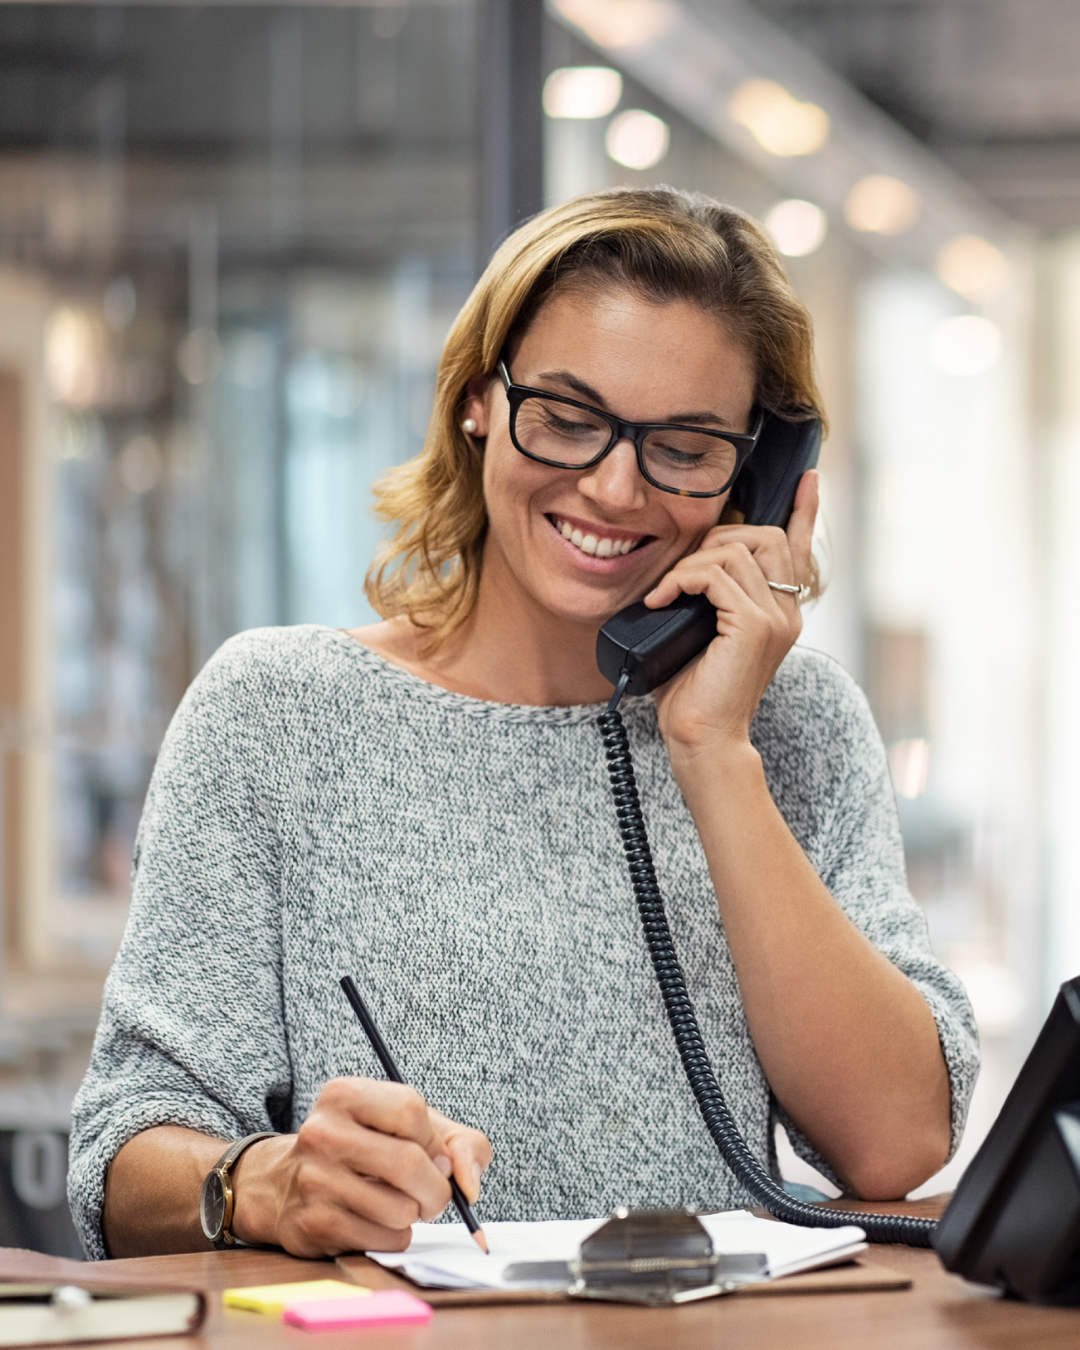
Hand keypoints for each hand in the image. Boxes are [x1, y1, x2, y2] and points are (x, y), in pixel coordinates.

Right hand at [230, 1077, 491, 1257]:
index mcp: (344, 1095)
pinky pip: (384, 1239)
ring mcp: (315, 1180)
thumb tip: (469, 1183)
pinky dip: (395, 1236)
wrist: (286, 1186)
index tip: (432, 1153)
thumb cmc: (364, 1149)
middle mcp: (323, 1132)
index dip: (433, 1139)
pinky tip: (376, 1221)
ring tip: (399, 1204)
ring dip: (414, 1214)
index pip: (410, 1110)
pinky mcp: (315, 1225)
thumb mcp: (408, 1127)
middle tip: (433, 1194)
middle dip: (436, 1188)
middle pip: (408, 1163)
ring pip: (400, 1209)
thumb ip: (458, 1142)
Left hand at [645, 470, 817, 760]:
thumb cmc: (695, 694)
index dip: (804, 511)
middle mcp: (786, 611)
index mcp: (780, 612)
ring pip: (736, 550)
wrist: (703, 740)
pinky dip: (681, 579)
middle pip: (765, 535)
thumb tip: (685, 571)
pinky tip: (662, 601)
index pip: (798, 549)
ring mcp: (774, 618)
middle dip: (718, 537)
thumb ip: (710, 601)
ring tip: (666, 593)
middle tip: (682, 571)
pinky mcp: (754, 626)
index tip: (807, 479)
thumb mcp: (702, 635)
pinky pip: (715, 574)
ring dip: (691, 563)